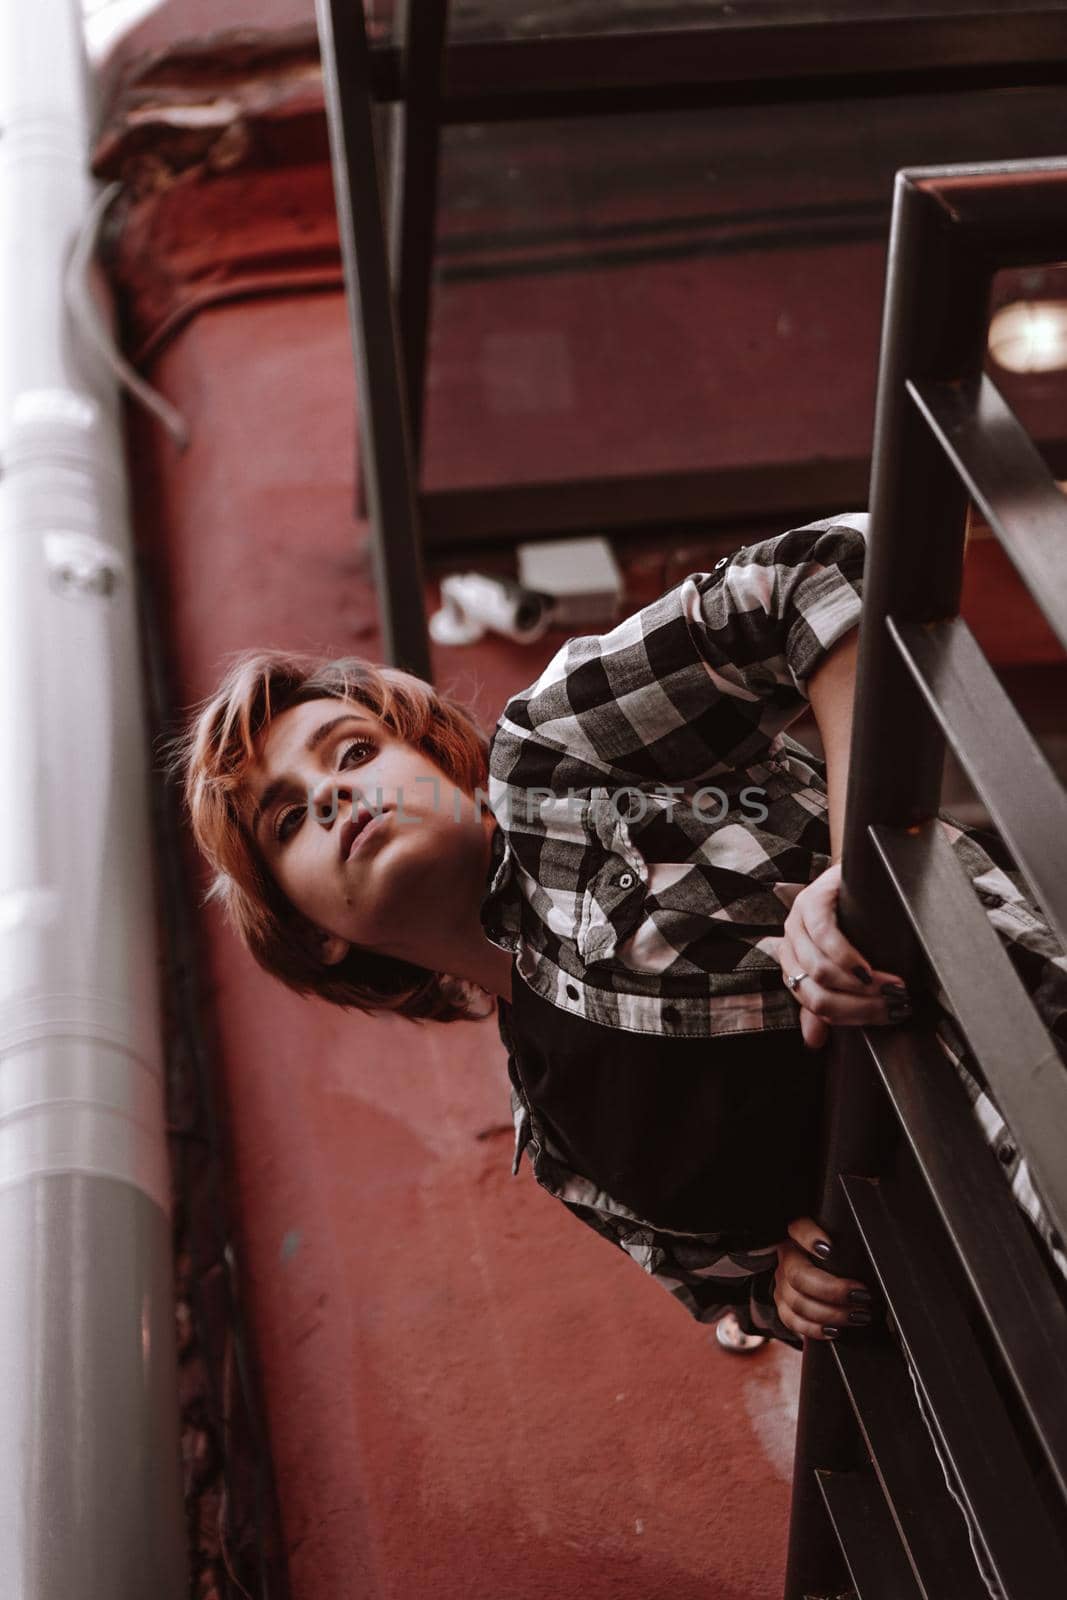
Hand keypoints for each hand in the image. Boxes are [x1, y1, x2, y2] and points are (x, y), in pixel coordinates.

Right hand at [773, 1217, 878, 1341]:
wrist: (816, 1279)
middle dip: (833, 1290)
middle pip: (798, 1275)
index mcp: (799, 1236)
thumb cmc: (838, 1260)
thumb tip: (880, 1258)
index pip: (798, 1229)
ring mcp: (782, 1283)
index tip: (830, 1250)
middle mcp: (788, 1258)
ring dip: (831, 1313)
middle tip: (862, 1296)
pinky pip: (793, 1322)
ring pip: (797, 1302)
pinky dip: (816, 1329)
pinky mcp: (783, 1306)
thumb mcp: (842, 1247)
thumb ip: (850, 1249)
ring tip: (859, 1316)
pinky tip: (836, 1330)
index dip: (809, 1238)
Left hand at [774, 861, 911, 1048]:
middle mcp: (789, 946)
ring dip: (859, 987)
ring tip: (893, 988)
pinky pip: (824, 935)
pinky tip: (868, 968)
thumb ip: (825, 1001)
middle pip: (816, 994)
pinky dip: (847, 957)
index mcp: (793, 966)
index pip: (813, 1006)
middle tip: (895, 1006)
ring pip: (820, 971)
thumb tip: (813, 1043)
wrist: (863, 873)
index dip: (851, 1019)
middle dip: (860, 1007)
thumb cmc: (857, 923)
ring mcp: (797, 922)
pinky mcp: (811, 900)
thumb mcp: (843, 966)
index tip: (888, 1018)